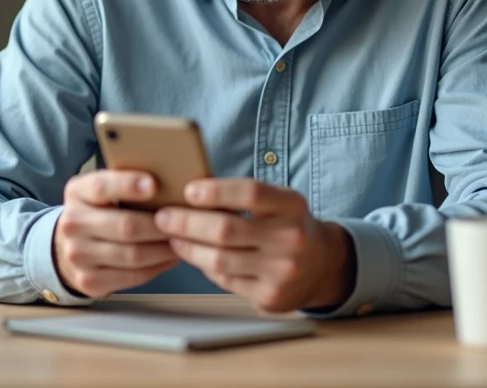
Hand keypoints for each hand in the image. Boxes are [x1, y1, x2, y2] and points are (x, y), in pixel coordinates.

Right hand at [53, 170, 179, 297]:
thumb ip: (125, 181)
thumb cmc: (100, 211)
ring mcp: (77, 255)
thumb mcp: (102, 190)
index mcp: (77, 192)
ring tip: (183, 239)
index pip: (101, 186)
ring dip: (164, 248)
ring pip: (132, 254)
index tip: (154, 184)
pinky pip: (133, 276)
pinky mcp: (89, 281)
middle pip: (125, 225)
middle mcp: (72, 223)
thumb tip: (169, 177)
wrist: (70, 246)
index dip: (128, 184)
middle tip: (184, 221)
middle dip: (160, 225)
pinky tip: (170, 257)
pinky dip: (157, 267)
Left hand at [154, 179, 355, 312]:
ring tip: (172, 237)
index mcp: (292, 205)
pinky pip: (225, 279)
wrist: (323, 265)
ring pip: (220, 259)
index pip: (250, 192)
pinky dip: (205, 266)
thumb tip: (190, 193)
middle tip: (163, 217)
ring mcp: (282, 271)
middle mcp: (291, 238)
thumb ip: (244, 197)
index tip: (187, 190)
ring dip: (188, 248)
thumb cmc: (288, 225)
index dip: (216, 191)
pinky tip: (195, 255)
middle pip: (226, 230)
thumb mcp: (279, 202)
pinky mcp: (270, 296)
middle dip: (187, 223)